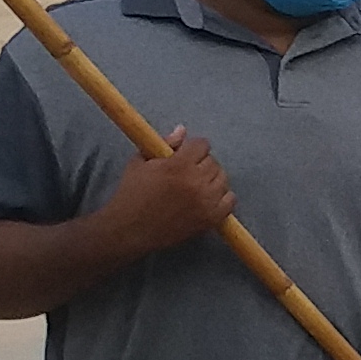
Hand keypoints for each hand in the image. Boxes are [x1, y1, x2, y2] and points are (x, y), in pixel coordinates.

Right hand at [106, 135, 233, 254]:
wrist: (129, 229)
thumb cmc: (131, 194)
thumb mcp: (140, 162)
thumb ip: (164, 144)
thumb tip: (183, 130)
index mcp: (178, 165)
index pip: (202, 145)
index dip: (193, 148)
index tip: (185, 155)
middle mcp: (196, 181)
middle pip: (213, 162)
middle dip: (200, 163)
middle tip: (187, 172)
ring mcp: (207, 201)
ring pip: (223, 179)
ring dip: (211, 179)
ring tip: (195, 185)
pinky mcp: (211, 219)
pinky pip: (230, 200)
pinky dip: (222, 197)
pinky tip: (207, 198)